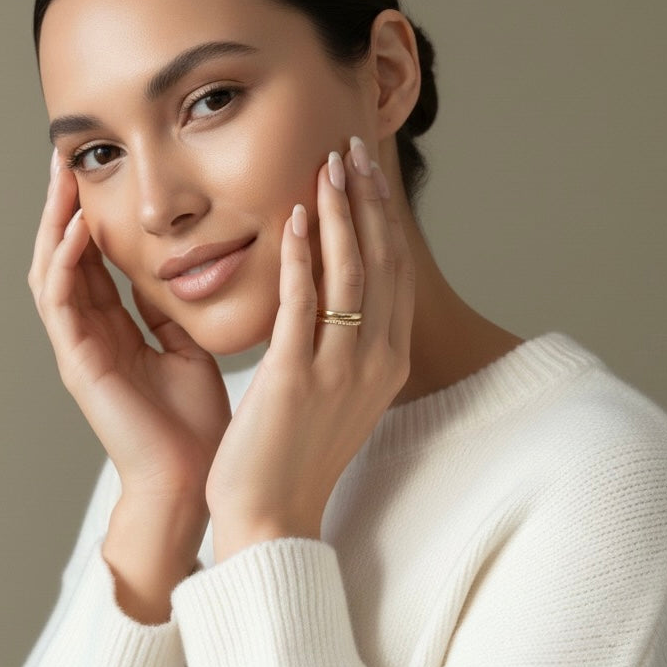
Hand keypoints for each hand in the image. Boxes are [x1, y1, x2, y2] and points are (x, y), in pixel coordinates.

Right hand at [27, 150, 230, 534]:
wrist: (190, 479)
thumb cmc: (193, 423)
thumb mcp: (188, 350)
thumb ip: (170, 313)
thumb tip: (174, 273)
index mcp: (115, 331)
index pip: (96, 262)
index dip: (95, 217)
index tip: (102, 173)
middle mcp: (90, 335)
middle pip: (66, 257)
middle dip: (64, 207)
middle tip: (67, 157)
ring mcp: (79, 349)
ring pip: (53, 271)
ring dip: (54, 222)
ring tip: (62, 176)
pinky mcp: (78, 364)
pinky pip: (61, 303)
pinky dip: (66, 262)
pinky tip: (78, 226)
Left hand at [205, 137, 414, 561]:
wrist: (273, 515)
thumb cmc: (298, 455)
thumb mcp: (338, 395)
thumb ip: (346, 346)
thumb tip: (337, 301)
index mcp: (388, 362)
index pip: (392, 274)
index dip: (382, 220)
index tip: (367, 177)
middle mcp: (376, 361)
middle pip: (379, 263)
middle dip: (366, 201)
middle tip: (351, 151)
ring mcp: (340, 370)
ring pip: (349, 273)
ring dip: (339, 214)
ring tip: (327, 166)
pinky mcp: (295, 377)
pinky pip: (302, 302)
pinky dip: (301, 255)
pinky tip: (293, 217)